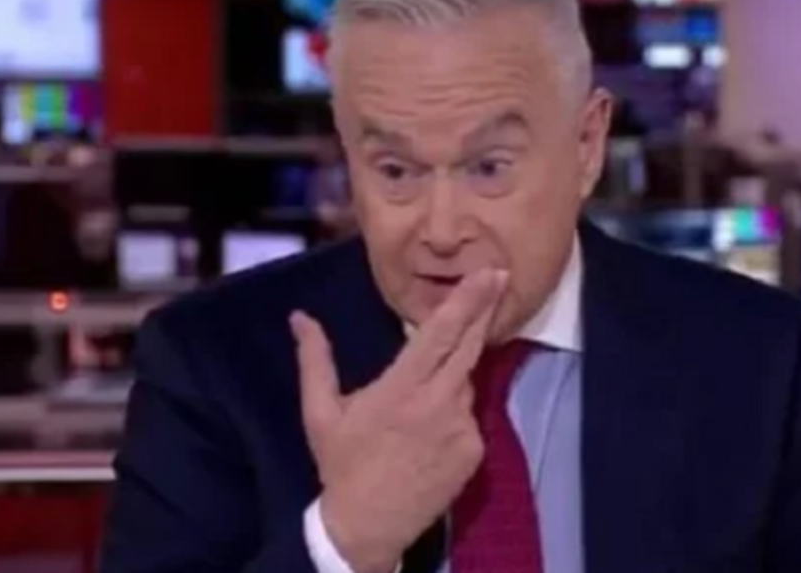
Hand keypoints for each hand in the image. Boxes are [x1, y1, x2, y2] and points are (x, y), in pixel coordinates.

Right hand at [290, 269, 506, 572]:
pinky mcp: (473, 450)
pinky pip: (468, 416)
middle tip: (500, 277)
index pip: (440, 333)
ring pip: (465, 382)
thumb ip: (315, 360)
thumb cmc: (342, 465)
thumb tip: (300, 317)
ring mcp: (461, 427)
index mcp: (400, 388)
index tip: (490, 273)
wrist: (368, 527)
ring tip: (424, 396)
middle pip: (469, 345)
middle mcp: (437, 402)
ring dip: (454, 373)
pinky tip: (429, 432)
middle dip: (485, 309)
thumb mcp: (320, 413)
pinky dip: (454, 410)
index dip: (467, 300)